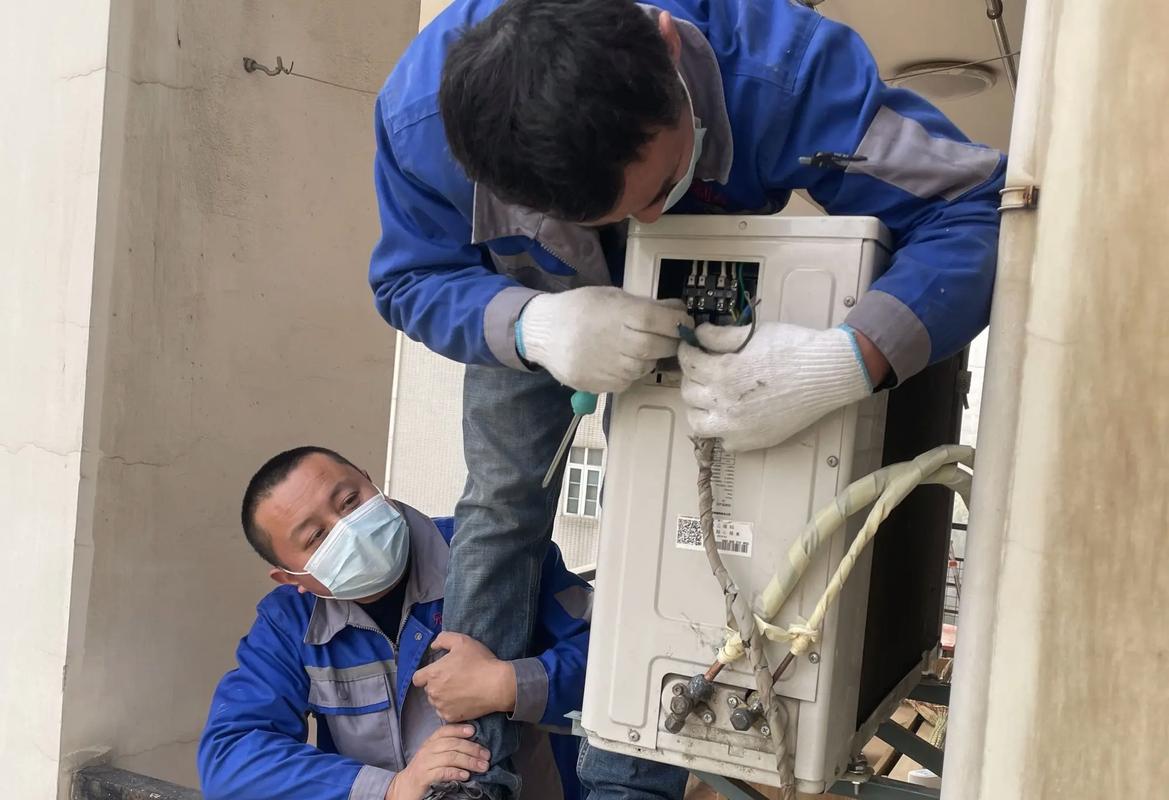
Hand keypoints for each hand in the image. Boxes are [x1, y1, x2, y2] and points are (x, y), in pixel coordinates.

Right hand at [385, 724, 488, 799]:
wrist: (404, 787)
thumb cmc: (423, 771)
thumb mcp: (434, 755)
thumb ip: (448, 748)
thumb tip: (473, 745)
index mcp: (430, 743)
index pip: (444, 731)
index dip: (459, 729)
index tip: (474, 730)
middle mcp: (427, 750)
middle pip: (452, 744)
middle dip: (472, 748)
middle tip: (486, 755)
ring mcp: (424, 763)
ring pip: (449, 757)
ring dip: (469, 761)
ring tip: (482, 767)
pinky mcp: (423, 777)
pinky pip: (442, 772)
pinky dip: (455, 772)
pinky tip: (466, 775)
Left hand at [412, 632, 516, 722]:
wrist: (497, 685)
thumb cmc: (480, 661)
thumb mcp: (462, 641)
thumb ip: (443, 639)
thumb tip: (433, 646)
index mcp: (433, 674)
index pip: (417, 678)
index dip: (425, 675)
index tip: (438, 673)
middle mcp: (433, 692)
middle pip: (428, 689)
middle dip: (437, 684)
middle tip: (454, 679)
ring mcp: (442, 706)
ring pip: (436, 702)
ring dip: (443, 697)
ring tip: (459, 690)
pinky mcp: (451, 717)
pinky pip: (445, 713)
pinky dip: (451, 708)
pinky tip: (463, 701)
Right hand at [518, 287, 690, 393]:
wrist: (543, 333)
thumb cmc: (579, 309)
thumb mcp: (611, 296)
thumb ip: (646, 305)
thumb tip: (679, 310)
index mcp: (619, 314)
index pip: (661, 322)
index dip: (678, 323)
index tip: (683, 322)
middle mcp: (616, 342)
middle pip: (658, 347)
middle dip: (668, 342)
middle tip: (667, 337)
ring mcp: (608, 367)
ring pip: (645, 366)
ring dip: (649, 357)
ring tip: (635, 346)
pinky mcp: (602, 385)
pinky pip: (629, 380)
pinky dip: (631, 370)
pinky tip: (617, 358)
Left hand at [678, 322, 872, 452]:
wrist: (827, 374)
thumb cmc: (793, 348)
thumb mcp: (754, 333)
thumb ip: (721, 335)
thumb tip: (700, 334)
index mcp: (722, 372)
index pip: (688, 363)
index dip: (687, 352)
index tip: (691, 348)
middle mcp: (723, 403)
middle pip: (688, 392)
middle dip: (692, 377)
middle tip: (703, 369)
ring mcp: (735, 427)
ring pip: (698, 422)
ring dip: (699, 407)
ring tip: (711, 396)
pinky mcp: (751, 441)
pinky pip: (723, 441)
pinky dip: (722, 430)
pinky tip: (733, 416)